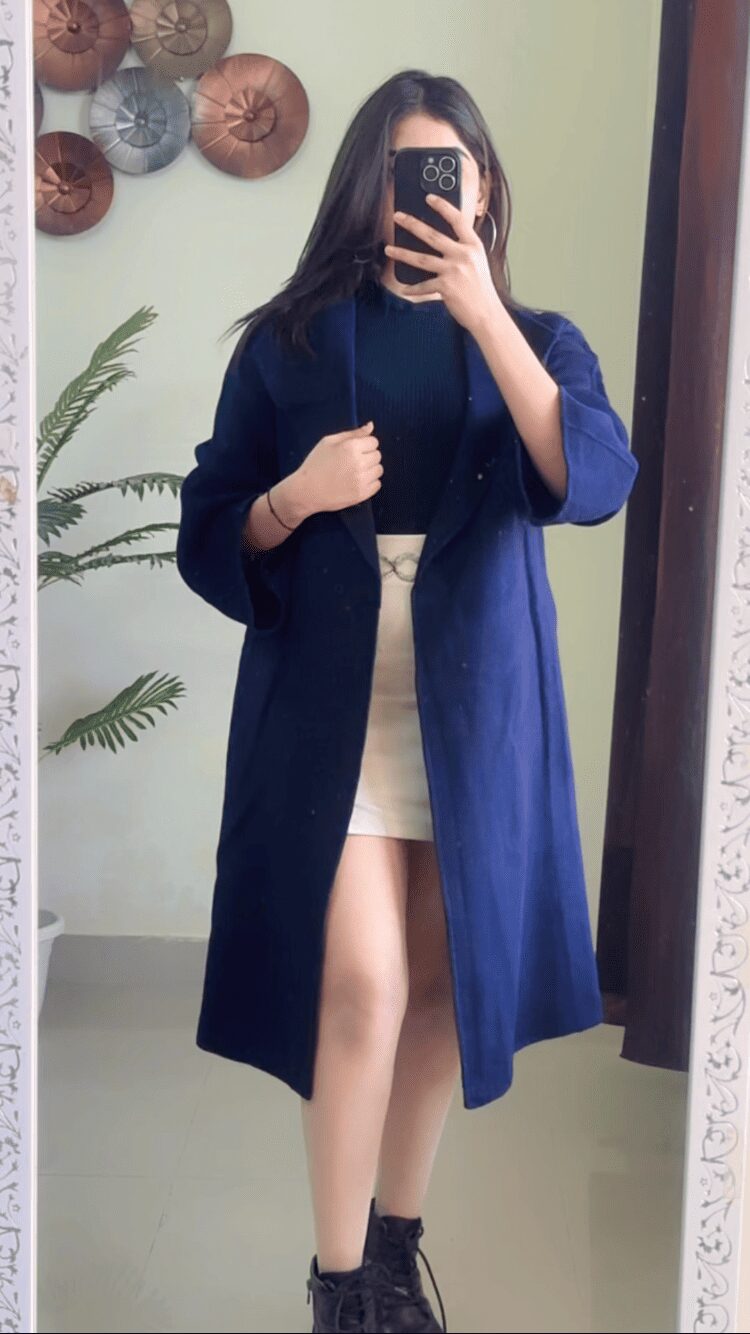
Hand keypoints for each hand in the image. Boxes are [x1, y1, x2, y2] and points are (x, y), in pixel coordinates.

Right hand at [294, 421, 382, 513]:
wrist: (307, 492)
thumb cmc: (315, 464)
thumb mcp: (329, 442)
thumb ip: (352, 433)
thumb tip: (371, 426)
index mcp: (351, 447)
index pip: (374, 441)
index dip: (364, 445)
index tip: (354, 451)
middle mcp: (359, 463)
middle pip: (377, 455)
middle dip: (367, 456)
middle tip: (351, 462)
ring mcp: (361, 480)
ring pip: (379, 470)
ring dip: (370, 470)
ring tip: (354, 472)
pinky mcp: (362, 494)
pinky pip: (377, 484)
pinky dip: (370, 483)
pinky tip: (356, 482)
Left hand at [384, 194, 501, 332]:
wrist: (486, 313)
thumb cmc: (480, 289)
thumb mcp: (477, 262)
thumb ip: (462, 249)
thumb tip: (439, 241)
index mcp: (473, 246)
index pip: (457, 220)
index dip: (443, 206)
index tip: (429, 198)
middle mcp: (464, 255)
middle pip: (432, 235)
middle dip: (412, 224)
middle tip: (397, 216)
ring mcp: (454, 271)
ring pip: (421, 258)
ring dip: (402, 253)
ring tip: (388, 249)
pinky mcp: (445, 287)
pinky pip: (423, 285)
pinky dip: (412, 288)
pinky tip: (403, 288)